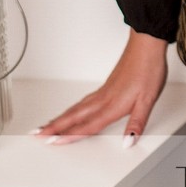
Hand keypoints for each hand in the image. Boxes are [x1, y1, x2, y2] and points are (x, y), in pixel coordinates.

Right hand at [31, 28, 168, 145]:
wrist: (147, 44)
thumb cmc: (148, 69)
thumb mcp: (148, 100)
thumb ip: (137, 123)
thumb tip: (128, 142)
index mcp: (112, 105)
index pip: (87, 125)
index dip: (70, 135)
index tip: (52, 142)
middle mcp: (104, 98)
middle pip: (75, 116)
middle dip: (55, 126)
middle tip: (37, 134)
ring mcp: (103, 91)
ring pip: (77, 107)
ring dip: (60, 118)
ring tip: (47, 125)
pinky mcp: (106, 85)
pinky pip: (83, 100)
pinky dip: (72, 109)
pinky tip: (72, 111)